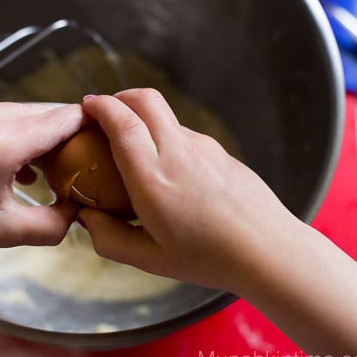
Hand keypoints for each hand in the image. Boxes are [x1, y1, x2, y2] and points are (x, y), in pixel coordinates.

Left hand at [0, 100, 86, 247]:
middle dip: (67, 133)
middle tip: (79, 160)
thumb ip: (54, 223)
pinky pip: (1, 114)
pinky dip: (18, 131)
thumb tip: (78, 210)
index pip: (63, 120)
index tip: (105, 139)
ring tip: (49, 165)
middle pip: (46, 112)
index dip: (90, 126)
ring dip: (41, 133)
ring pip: (24, 111)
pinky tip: (21, 162)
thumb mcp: (8, 231)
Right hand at [78, 88, 298, 290]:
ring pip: (166, 117)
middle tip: (105, 113)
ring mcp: (205, 149)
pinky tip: (170, 171)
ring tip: (136, 151)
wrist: (270, 251)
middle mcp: (179, 154)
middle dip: (120, 97)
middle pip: (146, 100)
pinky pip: (186, 136)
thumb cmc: (209, 259)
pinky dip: (166, 138)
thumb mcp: (150, 260)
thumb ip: (109, 239)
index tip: (87, 107)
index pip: (122, 123)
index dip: (100, 107)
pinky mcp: (222, 153)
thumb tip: (87, 218)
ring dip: (144, 119)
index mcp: (154, 180)